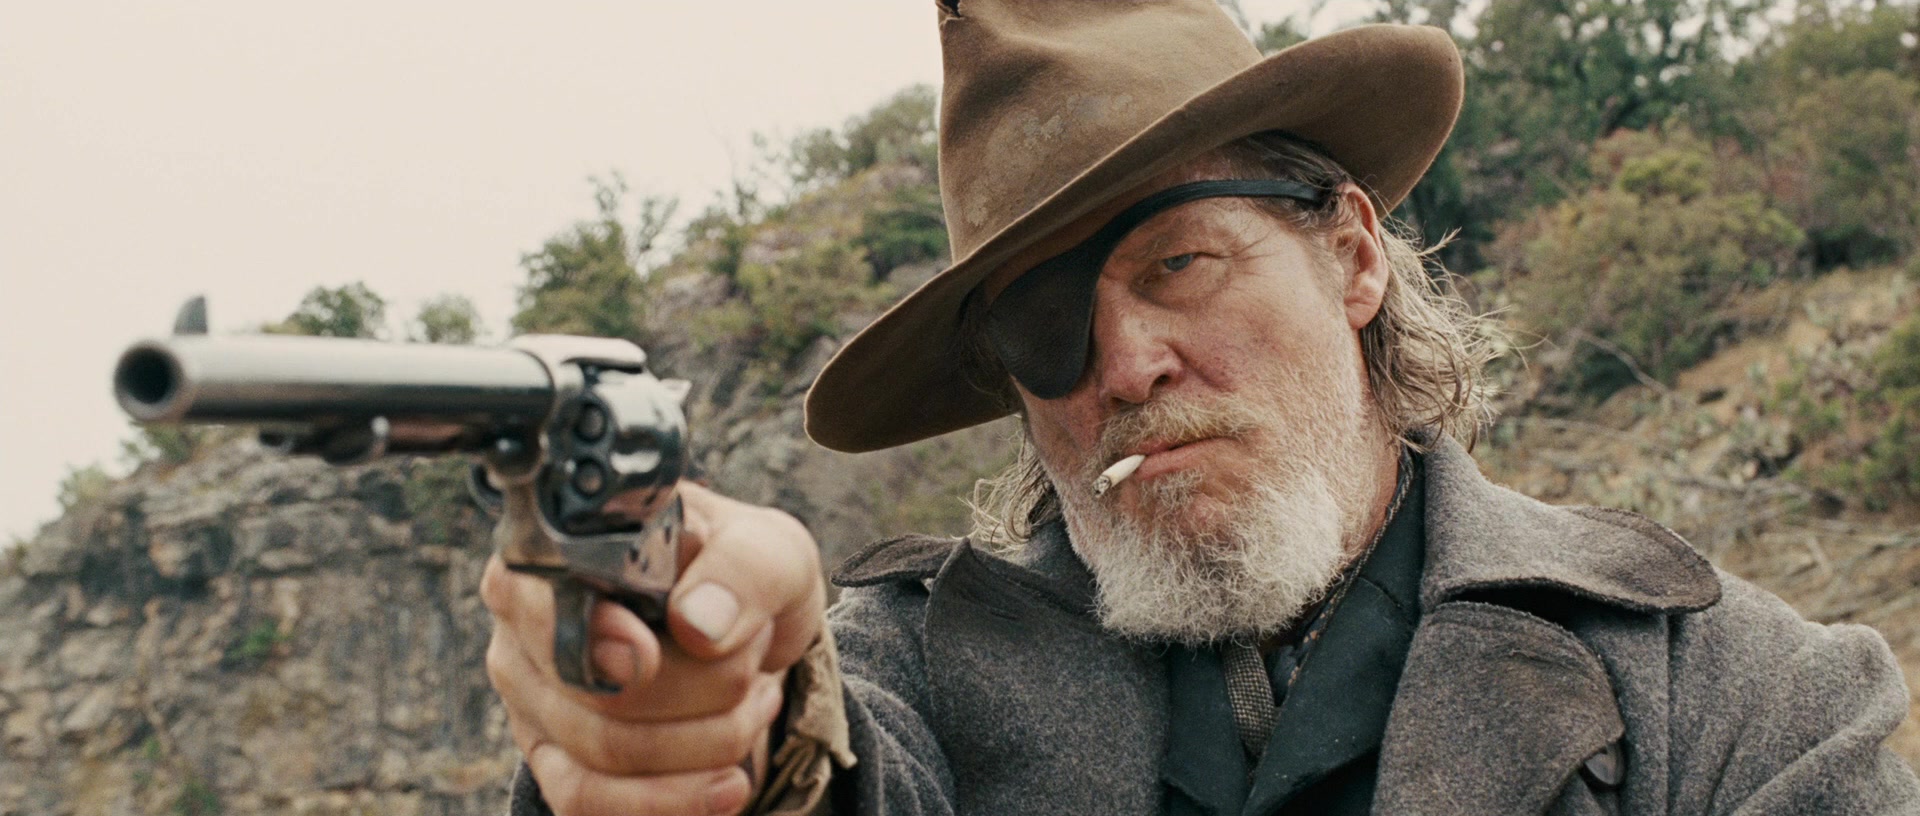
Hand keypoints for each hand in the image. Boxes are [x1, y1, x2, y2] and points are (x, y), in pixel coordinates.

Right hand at [482, 481, 825, 815]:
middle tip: (753, 659)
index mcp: (560, 550)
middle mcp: (524, 624)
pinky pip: (591, 803)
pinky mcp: (556, 761)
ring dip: (707, 740)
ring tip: (755, 702)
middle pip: (594, 691)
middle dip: (704, 689)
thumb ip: (742, 571)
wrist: (749, 635)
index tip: (651, 656)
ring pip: (603, 752)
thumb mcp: (769, 550)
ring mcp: (533, 698)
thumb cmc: (742, 578)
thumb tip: (696, 625)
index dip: (594, 639)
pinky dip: (672, 801)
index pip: (545, 601)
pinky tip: (729, 785)